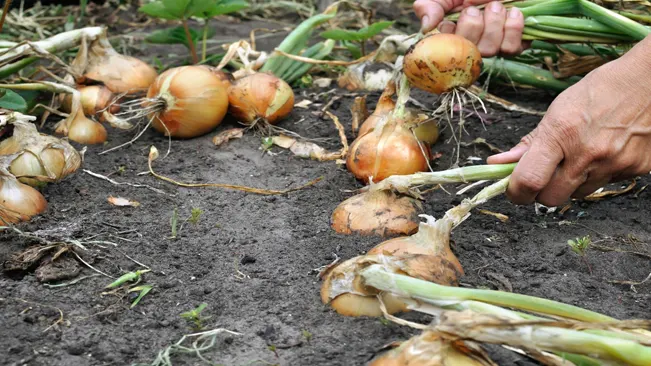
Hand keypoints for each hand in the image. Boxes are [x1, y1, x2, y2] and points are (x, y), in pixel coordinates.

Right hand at [413, 0, 524, 55]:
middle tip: (476, 8)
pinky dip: (514, 29)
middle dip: (474, 26)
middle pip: (469, 53)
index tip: (452, 19)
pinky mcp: (513, 45)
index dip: (450, 35)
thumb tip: (428, 26)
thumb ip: (430, 6)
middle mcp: (470, 48)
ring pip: (490, 51)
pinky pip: (513, 48)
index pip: (445, 51)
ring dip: (494, 25)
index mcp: (450, 38)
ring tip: (496, 6)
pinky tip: (512, 13)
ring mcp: (492, 48)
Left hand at [487, 37, 650, 205]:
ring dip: (570, 183)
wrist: (648, 81)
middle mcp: (587, 153)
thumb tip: (497, 163)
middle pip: (550, 199)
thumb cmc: (599, 91)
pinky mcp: (634, 170)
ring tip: (579, 156)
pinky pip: (605, 185)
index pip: (529, 180)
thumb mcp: (556, 111)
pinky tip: (603, 153)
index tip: (514, 190)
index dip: (516, 192)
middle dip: (541, 191)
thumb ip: (528, 143)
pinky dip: (598, 175)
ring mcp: (613, 164)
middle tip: (543, 175)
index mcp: (561, 133)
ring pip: (577, 195)